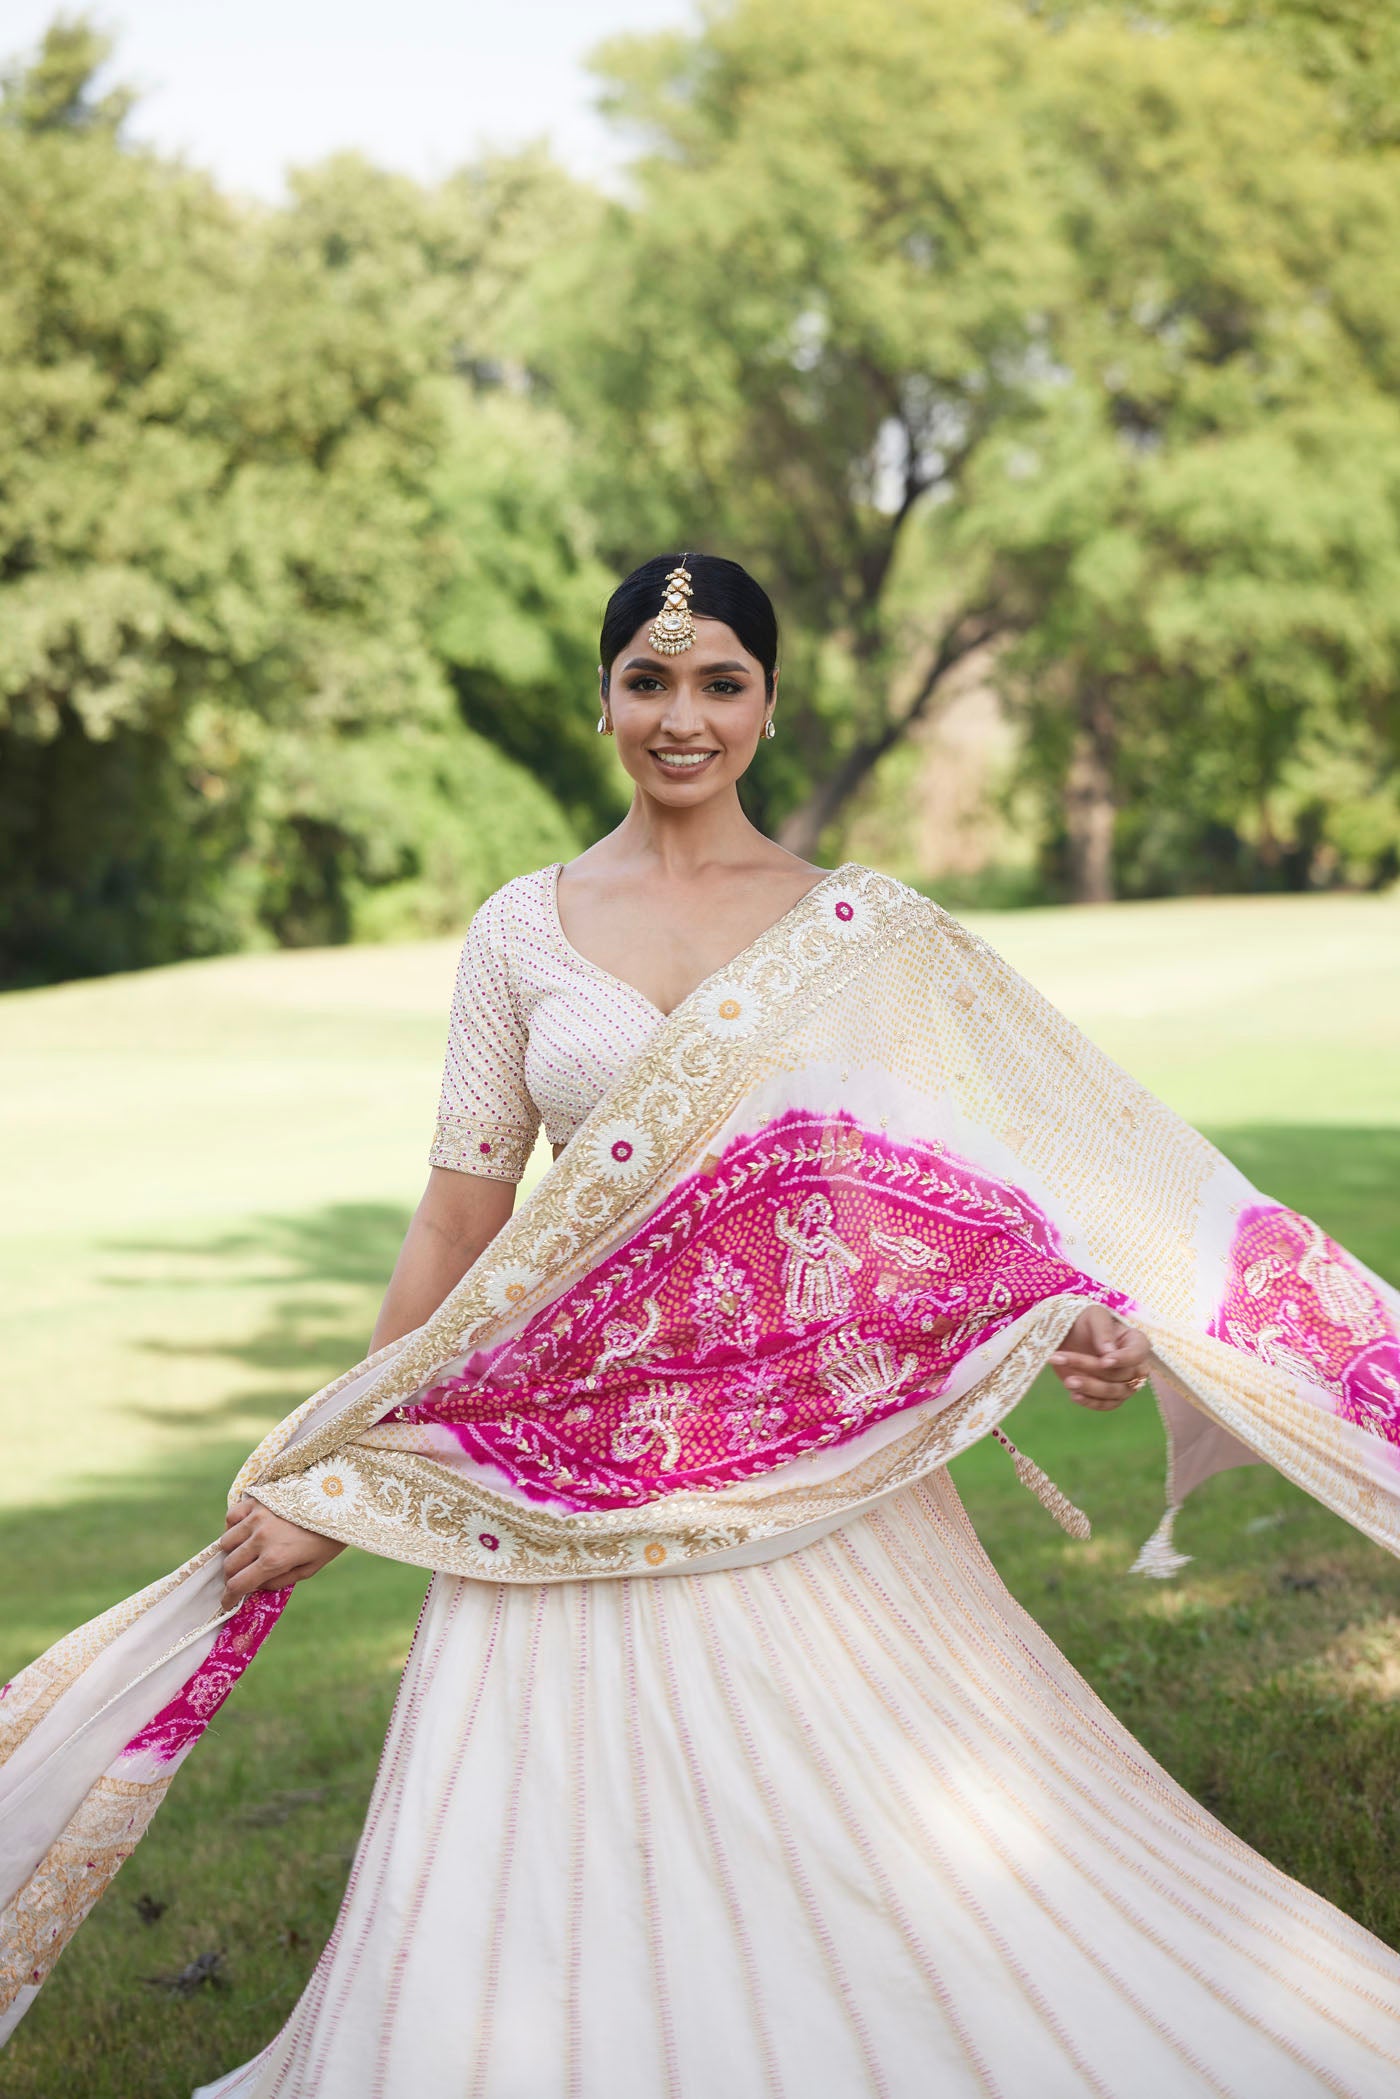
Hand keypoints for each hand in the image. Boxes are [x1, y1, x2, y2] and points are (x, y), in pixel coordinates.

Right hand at [217, 1495, 344, 1611]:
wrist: (339, 1501)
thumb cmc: (327, 1538)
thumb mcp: (310, 1568)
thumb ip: (280, 1581)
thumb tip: (255, 1587)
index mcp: (275, 1559)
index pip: (238, 1584)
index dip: (229, 1598)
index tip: (227, 1603)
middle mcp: (261, 1538)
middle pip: (229, 1565)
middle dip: (231, 1577)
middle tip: (239, 1578)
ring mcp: (257, 1517)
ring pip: (226, 1542)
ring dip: (232, 1552)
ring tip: (245, 1553)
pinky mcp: (257, 1500)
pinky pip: (231, 1516)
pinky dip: (233, 1527)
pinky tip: (245, 1531)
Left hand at [1050, 1306, 1149, 1411]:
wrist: (1069, 1335)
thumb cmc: (1085, 1320)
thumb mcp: (1093, 1316)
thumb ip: (1103, 1330)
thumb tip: (1109, 1352)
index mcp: (1135, 1342)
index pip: (1138, 1354)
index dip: (1124, 1359)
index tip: (1104, 1361)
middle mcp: (1134, 1364)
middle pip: (1122, 1375)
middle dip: (1093, 1369)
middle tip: (1063, 1360)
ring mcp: (1123, 1382)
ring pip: (1115, 1392)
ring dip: (1091, 1388)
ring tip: (1068, 1381)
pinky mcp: (1109, 1395)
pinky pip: (1107, 1405)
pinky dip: (1091, 1402)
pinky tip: (1073, 1395)